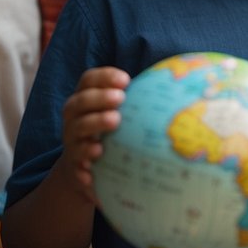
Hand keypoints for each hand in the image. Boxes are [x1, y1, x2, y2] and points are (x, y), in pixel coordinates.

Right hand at [60, 66, 128, 202]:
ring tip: (115, 121)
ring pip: (77, 128)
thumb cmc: (111, 136)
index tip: (126, 80)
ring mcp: (71, 140)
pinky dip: (85, 156)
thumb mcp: (120, 116)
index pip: (88, 80)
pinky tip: (97, 156)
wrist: (83, 171)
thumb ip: (136, 102)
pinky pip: (75, 159)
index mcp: (86, 100)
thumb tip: (175, 86)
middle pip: (79, 102)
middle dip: (99, 97)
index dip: (104, 77)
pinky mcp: (73, 163)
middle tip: (120, 98)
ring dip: (95, 122)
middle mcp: (74, 117)